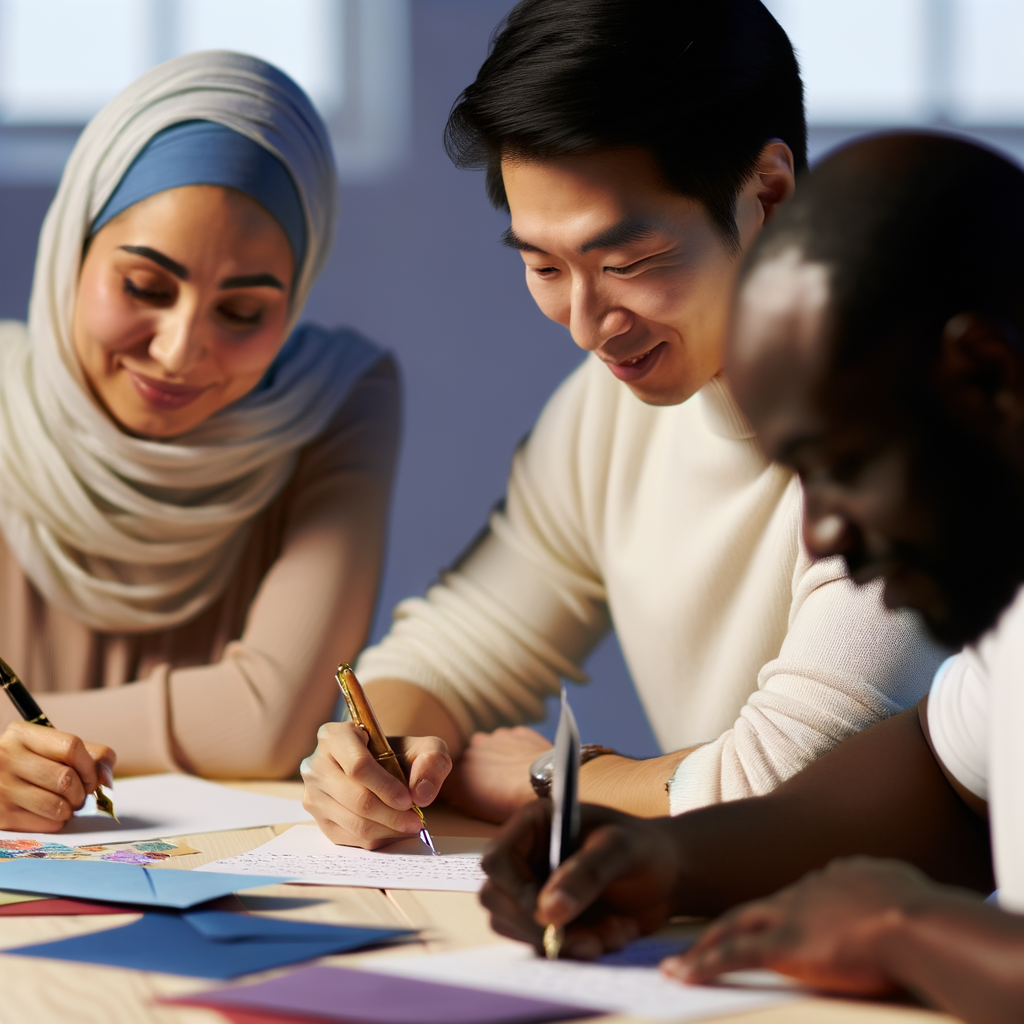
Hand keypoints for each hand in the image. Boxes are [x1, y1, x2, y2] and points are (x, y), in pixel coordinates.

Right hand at [0, 721, 115, 831]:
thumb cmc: (28, 765)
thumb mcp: (49, 749)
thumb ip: (86, 754)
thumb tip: (107, 774)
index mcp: (22, 735)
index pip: (71, 747)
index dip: (90, 766)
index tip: (93, 778)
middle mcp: (6, 758)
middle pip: (65, 778)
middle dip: (82, 792)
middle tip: (80, 795)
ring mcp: (0, 788)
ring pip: (57, 805)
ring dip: (71, 809)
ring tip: (67, 805)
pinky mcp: (0, 816)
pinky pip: (45, 824)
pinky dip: (56, 822)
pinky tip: (49, 814)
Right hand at [301, 722, 451, 848]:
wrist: (380, 766)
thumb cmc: (399, 753)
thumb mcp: (423, 746)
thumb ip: (432, 760)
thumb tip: (421, 794)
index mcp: (334, 736)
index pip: (358, 766)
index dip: (386, 787)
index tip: (408, 800)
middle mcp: (316, 764)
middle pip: (355, 799)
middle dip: (391, 814)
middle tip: (415, 821)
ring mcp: (313, 793)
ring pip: (353, 822)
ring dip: (387, 829)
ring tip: (409, 826)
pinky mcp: (318, 819)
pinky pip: (349, 837)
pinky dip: (376, 838)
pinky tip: (393, 830)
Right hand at [443, 726, 551, 822]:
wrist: (548, 784)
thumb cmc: (512, 804)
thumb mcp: (477, 808)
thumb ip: (460, 794)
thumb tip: (453, 790)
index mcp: (460, 768)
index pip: (452, 773)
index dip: (461, 782)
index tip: (470, 790)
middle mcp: (473, 748)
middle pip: (471, 757)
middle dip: (479, 767)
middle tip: (495, 784)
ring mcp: (497, 737)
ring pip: (492, 746)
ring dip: (498, 756)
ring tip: (513, 774)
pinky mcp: (518, 732)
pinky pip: (514, 740)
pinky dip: (517, 749)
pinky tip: (526, 764)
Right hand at [480, 800, 683, 958]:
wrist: (667, 876)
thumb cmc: (644, 848)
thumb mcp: (622, 850)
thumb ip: (587, 873)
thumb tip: (548, 911)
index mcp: (534, 826)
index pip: (497, 859)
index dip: (515, 890)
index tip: (552, 913)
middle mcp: (526, 858)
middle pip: (498, 900)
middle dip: (543, 928)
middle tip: (593, 940)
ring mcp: (534, 891)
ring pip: (518, 928)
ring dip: (565, 942)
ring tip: (614, 932)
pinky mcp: (548, 920)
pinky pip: (542, 945)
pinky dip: (576, 950)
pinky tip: (614, 936)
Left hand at [671, 857, 935, 994]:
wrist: (916, 921)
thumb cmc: (927, 914)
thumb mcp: (909, 889)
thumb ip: (891, 891)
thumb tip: (897, 897)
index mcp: (837, 877)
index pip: (801, 895)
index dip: (782, 911)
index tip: (772, 925)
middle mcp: (805, 890)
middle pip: (756, 907)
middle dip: (730, 925)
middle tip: (705, 939)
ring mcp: (790, 915)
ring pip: (734, 927)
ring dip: (704, 946)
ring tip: (679, 964)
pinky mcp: (781, 945)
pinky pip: (731, 956)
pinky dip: (701, 966)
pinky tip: (679, 975)